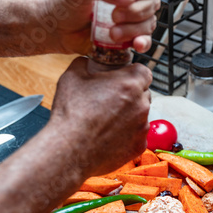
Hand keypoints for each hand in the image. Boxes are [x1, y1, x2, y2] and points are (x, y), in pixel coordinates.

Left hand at [46, 0, 163, 54]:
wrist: (55, 29)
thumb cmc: (64, 3)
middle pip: (153, 2)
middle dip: (136, 11)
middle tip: (114, 15)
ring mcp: (131, 17)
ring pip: (149, 22)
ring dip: (134, 29)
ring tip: (112, 32)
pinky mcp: (128, 35)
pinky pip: (145, 39)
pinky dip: (143, 42)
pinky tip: (135, 43)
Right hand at [49, 57, 151, 175]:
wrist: (68, 151)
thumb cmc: (71, 114)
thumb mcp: (72, 77)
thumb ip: (84, 63)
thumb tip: (87, 61)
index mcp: (130, 83)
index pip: (144, 71)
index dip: (132, 74)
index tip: (121, 79)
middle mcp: (141, 104)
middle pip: (143, 93)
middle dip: (131, 94)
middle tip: (110, 100)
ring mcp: (143, 126)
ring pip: (141, 114)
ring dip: (129, 114)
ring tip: (106, 120)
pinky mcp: (139, 145)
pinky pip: (137, 135)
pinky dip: (127, 134)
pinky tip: (109, 135)